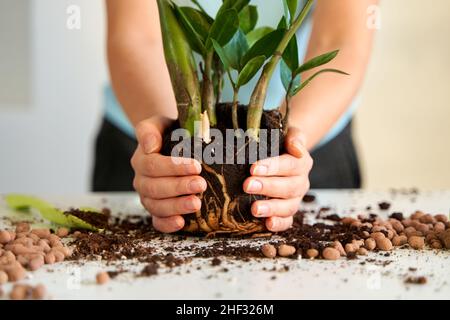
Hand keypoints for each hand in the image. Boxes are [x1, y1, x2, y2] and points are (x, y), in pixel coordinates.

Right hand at [131, 116, 206, 232]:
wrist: (170, 142)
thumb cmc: (168, 132)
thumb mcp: (159, 123)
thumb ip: (149, 131)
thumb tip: (149, 146)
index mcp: (141, 159)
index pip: (153, 165)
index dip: (174, 167)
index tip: (196, 166)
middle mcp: (141, 180)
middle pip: (155, 188)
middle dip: (178, 188)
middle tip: (200, 184)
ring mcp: (148, 197)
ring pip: (156, 206)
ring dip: (176, 207)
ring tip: (196, 204)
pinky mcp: (156, 210)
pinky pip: (157, 221)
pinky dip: (167, 224)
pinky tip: (181, 223)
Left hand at [243, 127, 312, 231]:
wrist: (282, 153)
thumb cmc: (279, 143)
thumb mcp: (288, 133)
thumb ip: (294, 137)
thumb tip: (296, 148)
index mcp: (301, 162)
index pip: (289, 164)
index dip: (273, 167)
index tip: (253, 168)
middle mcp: (300, 182)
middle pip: (288, 187)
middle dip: (267, 187)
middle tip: (247, 185)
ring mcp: (295, 199)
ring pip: (288, 206)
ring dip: (272, 208)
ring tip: (255, 209)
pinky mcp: (288, 212)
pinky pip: (287, 221)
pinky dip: (279, 224)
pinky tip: (267, 224)